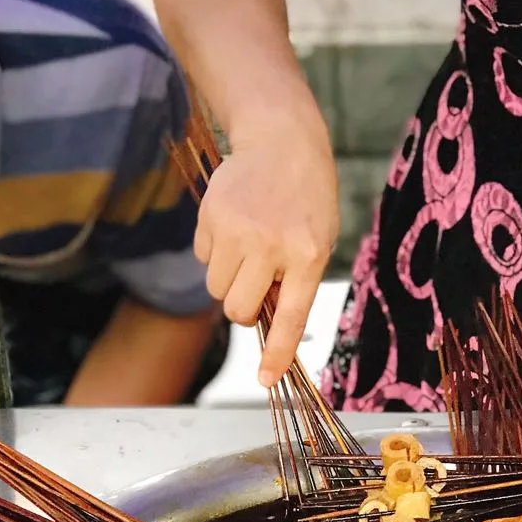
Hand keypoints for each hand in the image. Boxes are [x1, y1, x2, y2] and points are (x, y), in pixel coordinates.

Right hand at [194, 114, 338, 386]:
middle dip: (244, 308)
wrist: (281, 141)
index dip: (276, 353)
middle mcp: (272, 245)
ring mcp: (238, 230)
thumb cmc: (305, 199)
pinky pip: (203, 259)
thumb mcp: (318, 240)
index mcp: (309, 255)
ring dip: (230, 279)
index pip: (290, 316)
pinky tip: (235, 226)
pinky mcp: (211, 216)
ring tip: (250, 247)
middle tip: (258, 285)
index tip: (266, 380)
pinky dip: (216, 252)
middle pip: (239, 310)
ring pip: (217, 288)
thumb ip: (296, 282)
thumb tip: (265, 323)